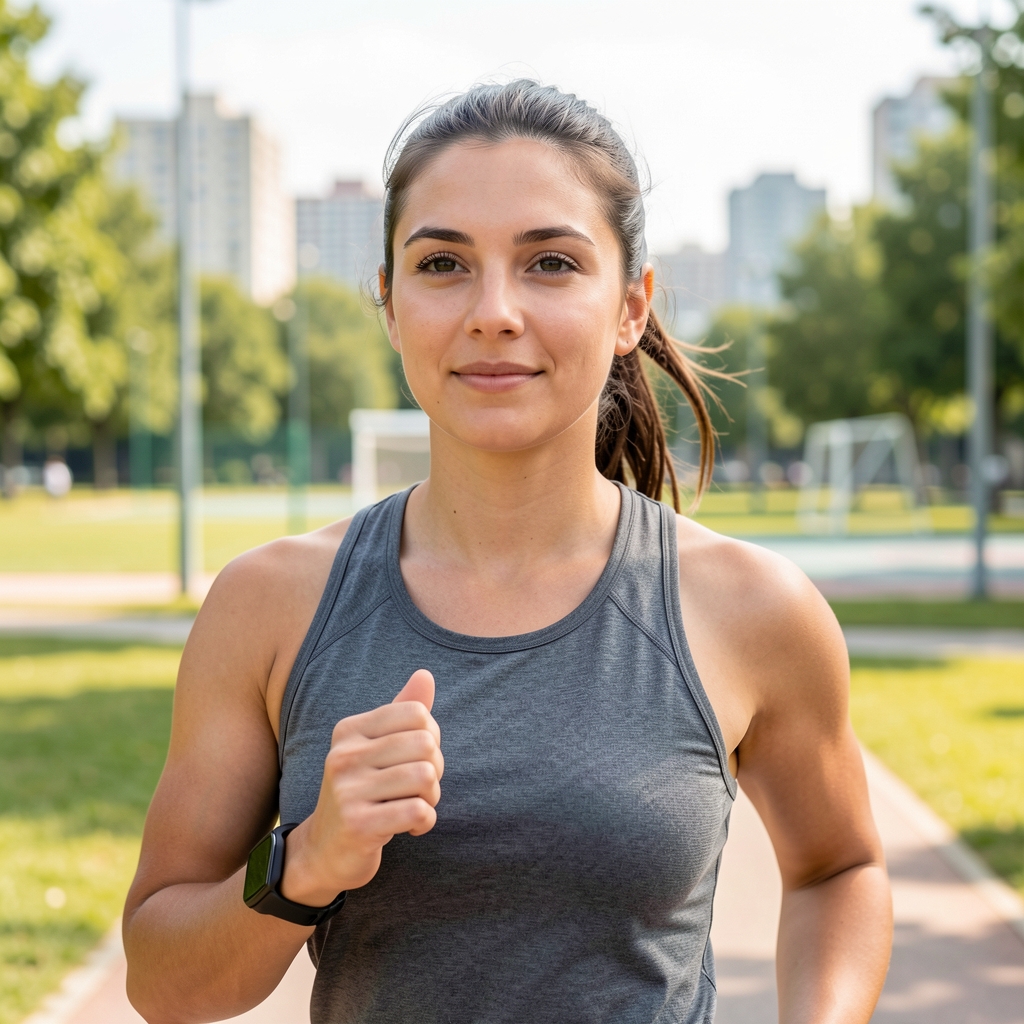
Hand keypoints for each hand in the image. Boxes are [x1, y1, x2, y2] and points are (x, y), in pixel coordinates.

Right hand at [279, 669, 442, 906]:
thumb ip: (402, 711)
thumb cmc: (361, 792)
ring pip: (425, 776)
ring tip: (417, 806)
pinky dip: (426, 821)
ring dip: (432, 797)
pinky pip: (419, 811)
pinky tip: (412, 828)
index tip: (418, 758)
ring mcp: (347, 790)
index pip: (417, 714)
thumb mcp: (377, 748)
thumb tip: (425, 674)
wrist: (324, 851)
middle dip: (435, 769)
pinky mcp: (358, 825)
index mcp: (350, 730)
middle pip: (425, 744)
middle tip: (420, 788)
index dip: (431, 737)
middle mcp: (344, 755)